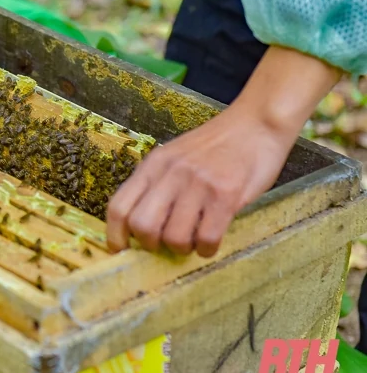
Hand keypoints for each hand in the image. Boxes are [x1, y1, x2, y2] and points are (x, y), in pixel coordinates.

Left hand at [106, 46, 341, 256]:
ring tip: (192, 242)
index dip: (115, 235)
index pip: (119, 206)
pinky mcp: (226, 194)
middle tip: (165, 244)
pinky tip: (210, 242)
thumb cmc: (216, 146)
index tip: (121, 250)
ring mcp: (198, 183)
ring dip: (182, 249)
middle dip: (151, 245)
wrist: (257, 123)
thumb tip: (140, 228)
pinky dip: (206, 249)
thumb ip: (156, 185)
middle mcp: (170, 173)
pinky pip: (207, 237)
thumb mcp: (174, 157)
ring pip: (174, 237)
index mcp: (153, 165)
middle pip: (141, 226)